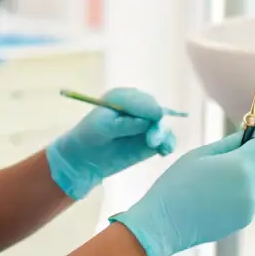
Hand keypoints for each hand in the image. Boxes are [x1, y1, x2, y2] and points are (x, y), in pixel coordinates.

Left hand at [46, 87, 176, 200]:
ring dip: (163, 135)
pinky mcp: (152, 141)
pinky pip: (166, 140)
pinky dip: (168, 145)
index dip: (147, 108)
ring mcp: (147, 124)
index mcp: (124, 97)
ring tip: (155, 146)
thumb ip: (124, 124)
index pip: (141, 99)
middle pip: (156, 111)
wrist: (86, 157)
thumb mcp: (102, 127)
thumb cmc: (89, 136)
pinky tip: (163, 152)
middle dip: (156, 123)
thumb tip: (145, 123)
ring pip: (163, 125)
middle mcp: (138, 108)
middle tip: (151, 139)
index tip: (153, 118)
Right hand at [109, 125, 254, 255]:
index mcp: (239, 167)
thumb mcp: (199, 155)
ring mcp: (249, 206)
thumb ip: (227, 143)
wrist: (165, 223)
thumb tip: (244, 135)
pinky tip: (220, 188)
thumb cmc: (177, 184)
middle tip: (241, 141)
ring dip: (248, 170)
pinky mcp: (244, 220)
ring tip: (224, 168)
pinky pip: (249, 197)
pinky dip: (242, 188)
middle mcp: (250, 187)